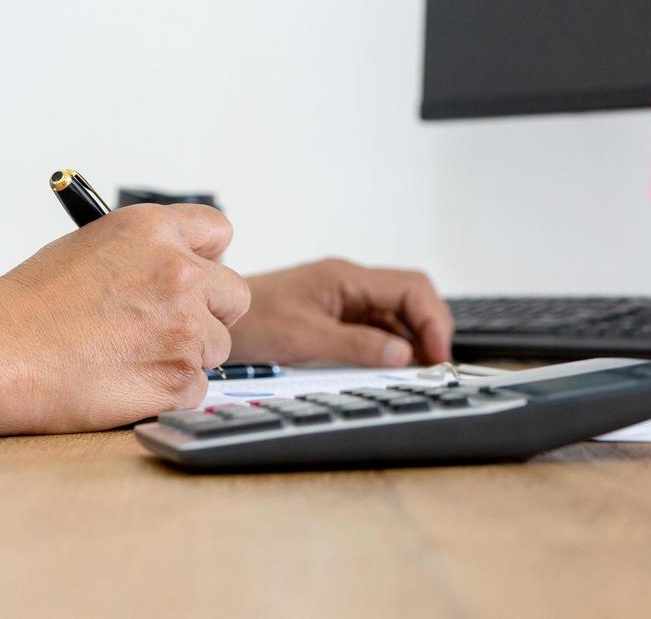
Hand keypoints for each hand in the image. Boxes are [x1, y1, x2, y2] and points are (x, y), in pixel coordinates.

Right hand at [0, 203, 251, 433]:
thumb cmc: (30, 305)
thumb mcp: (90, 246)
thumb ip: (145, 254)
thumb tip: (181, 270)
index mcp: (153, 229)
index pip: (218, 232)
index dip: (206, 258)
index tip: (195, 275)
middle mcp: (179, 272)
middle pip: (233, 295)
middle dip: (208, 312)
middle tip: (165, 327)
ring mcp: (185, 328)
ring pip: (216, 346)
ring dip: (184, 355)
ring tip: (128, 358)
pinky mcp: (180, 379)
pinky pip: (196, 388)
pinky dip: (169, 392)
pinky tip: (125, 382)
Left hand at [227, 259, 451, 367]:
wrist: (213, 321)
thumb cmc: (252, 323)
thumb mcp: (306, 337)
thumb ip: (357, 345)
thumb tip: (404, 354)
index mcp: (346, 278)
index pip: (411, 288)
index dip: (433, 321)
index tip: (437, 356)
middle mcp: (349, 284)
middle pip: (409, 299)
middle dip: (427, 331)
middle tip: (431, 368)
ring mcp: (342, 300)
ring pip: (394, 316)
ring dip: (408, 342)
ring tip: (412, 373)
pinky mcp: (333, 317)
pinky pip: (373, 329)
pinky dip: (386, 348)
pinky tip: (385, 369)